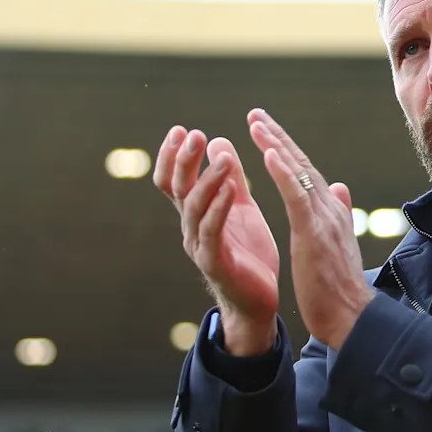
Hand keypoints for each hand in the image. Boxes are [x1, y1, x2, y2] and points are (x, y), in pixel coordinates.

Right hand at [154, 126, 280, 354]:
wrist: (258, 301)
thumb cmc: (248, 253)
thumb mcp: (240, 207)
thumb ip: (230, 177)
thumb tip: (218, 141)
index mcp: (196, 214)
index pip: (174, 180)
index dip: (173, 156)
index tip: (181, 129)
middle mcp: (191, 228)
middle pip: (177, 189)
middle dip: (184, 160)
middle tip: (193, 134)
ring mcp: (200, 246)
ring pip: (194, 207)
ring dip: (207, 179)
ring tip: (223, 157)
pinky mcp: (215, 263)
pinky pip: (212, 231)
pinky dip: (219, 207)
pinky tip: (230, 189)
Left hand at [246, 108, 373, 349]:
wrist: (351, 317)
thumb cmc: (339, 287)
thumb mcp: (336, 243)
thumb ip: (336, 212)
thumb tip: (337, 186)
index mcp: (330, 213)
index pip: (306, 174)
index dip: (286, 151)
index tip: (267, 132)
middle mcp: (329, 209)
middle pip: (301, 165)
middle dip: (277, 138)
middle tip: (255, 115)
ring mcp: (324, 219)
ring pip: (298, 173)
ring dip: (277, 145)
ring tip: (256, 124)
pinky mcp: (314, 233)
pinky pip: (296, 196)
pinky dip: (283, 172)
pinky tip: (268, 154)